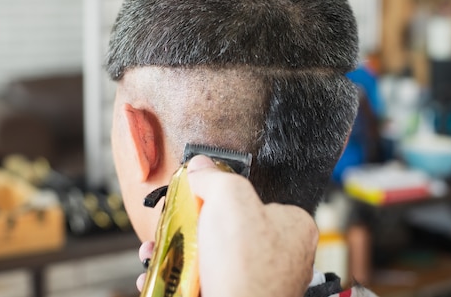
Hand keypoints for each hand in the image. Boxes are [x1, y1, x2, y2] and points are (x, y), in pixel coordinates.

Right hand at [137, 155, 317, 296]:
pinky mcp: (235, 296)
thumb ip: (215, 176)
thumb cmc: (247, 270)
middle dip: (192, 224)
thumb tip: (200, 166)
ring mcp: (258, 281)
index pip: (255, 196)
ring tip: (158, 248)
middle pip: (227, 226)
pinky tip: (161, 272)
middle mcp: (280, 255)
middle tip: (174, 222)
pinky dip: (179, 276)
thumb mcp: (230, 199)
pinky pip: (204, 280)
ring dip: (179, 250)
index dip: (222, 194)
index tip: (198, 193)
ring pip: (211, 254)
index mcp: (292, 225)